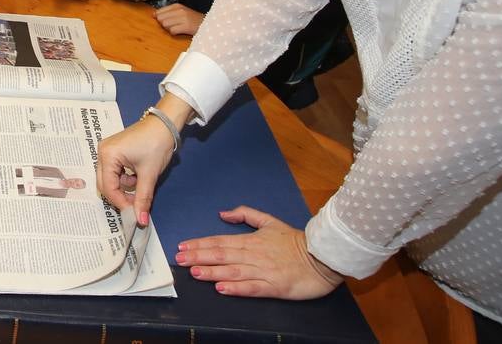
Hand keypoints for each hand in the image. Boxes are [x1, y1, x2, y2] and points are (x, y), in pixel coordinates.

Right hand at [96, 96, 190, 225]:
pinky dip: (125, 179)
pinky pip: (114, 171)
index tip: (134, 214)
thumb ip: (142, 199)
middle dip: (120, 196)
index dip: (121, 203)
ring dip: (124, 187)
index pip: (108, 187)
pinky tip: (137, 177)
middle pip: (105, 184)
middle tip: (135, 205)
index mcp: (107, 155)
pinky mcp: (114, 151)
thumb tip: (141, 220)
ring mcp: (107, 151)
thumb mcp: (149, 174)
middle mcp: (102, 152)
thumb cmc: (156, 144)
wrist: (165, 124)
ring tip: (140, 186)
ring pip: (110, 179)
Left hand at [155, 4, 204, 36]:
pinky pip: (172, 31)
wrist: (208, 24)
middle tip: (174, 25)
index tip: (167, 21)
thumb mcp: (181, 12)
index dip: (160, 18)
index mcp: (177, 6)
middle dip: (164, 24)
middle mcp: (179, 10)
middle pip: (160, 19)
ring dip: (169, 28)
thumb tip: (153, 14)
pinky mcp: (186, 26)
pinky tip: (181, 31)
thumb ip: (167, 12)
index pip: (159, 12)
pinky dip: (175, 33)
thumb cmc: (192, 19)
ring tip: (178, 28)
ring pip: (165, 24)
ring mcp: (183, 18)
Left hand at [176, 206, 343, 298]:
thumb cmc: (295, 241)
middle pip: (221, 255)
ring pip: (233, 271)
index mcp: (251, 240)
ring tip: (194, 272)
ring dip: (212, 272)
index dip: (200, 244)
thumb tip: (223, 213)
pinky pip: (253, 288)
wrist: (322, 256)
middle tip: (179, 259)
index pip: (219, 242)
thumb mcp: (270, 221)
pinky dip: (236, 288)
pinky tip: (222, 287)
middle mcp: (254, 255)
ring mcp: (264, 271)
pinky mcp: (275, 287)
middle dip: (198, 256)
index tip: (182, 246)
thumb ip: (246, 214)